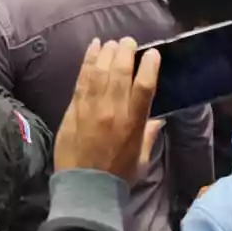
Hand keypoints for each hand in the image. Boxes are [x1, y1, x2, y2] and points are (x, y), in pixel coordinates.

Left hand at [55, 38, 161, 184]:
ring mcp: (91, 107)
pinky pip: (82, 78)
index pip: (144, 86)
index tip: (153, 53)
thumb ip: (148, 134)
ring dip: (107, 52)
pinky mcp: (74, 108)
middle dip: (126, 51)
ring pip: (100, 71)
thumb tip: (157, 118)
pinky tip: (93, 48)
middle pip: (120, 71)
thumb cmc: (118, 176)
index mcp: (133, 123)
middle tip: (130, 41)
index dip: (149, 65)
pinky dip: (88, 60)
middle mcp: (112, 110)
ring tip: (112, 42)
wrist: (85, 189)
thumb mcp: (141, 158)